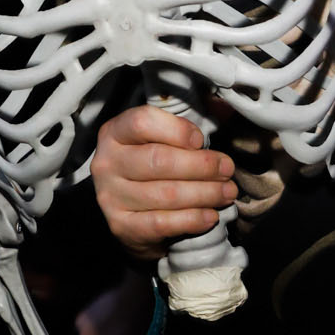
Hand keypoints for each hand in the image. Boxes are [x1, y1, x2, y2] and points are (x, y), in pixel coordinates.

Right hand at [90, 105, 236, 260]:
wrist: (131, 216)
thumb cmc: (153, 168)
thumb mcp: (165, 139)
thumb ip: (191, 122)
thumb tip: (226, 107)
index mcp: (115, 132)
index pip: (142, 122)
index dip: (177, 129)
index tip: (201, 140)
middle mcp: (108, 163)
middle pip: (159, 159)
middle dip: (202, 165)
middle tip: (227, 169)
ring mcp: (111, 197)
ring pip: (166, 194)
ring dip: (205, 193)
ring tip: (227, 192)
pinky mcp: (121, 226)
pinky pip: (163, 222)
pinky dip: (192, 219)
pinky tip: (210, 215)